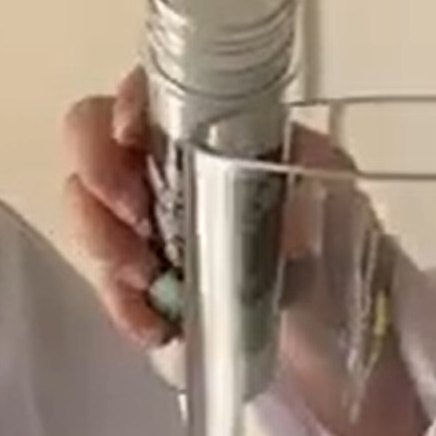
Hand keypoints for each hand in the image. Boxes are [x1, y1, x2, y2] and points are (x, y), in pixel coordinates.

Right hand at [64, 67, 368, 349]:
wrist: (346, 344)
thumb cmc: (345, 258)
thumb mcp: (342, 208)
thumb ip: (317, 191)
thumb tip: (290, 217)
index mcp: (220, 132)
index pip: (155, 92)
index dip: (129, 103)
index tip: (131, 137)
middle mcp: (174, 169)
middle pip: (93, 140)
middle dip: (98, 174)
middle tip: (133, 218)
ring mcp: (152, 226)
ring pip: (89, 210)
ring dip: (103, 242)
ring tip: (147, 280)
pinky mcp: (142, 287)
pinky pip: (108, 283)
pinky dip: (121, 304)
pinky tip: (154, 326)